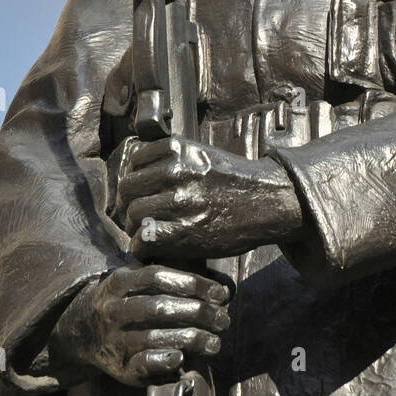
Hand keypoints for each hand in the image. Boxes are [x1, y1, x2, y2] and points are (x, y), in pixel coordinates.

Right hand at [46, 264, 231, 387]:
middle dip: (197, 313)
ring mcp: (113, 340)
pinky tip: (181, 358)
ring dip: (190, 339)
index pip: (157, 276)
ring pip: (153, 337)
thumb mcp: (134, 281)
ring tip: (215, 342)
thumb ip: (169, 280)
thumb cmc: (125, 301)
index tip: (219, 293)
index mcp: (118, 282)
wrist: (80, 331)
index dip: (191, 283)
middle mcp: (112, 310)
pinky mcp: (118, 368)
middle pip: (158, 307)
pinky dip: (162, 360)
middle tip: (223, 319)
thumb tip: (222, 290)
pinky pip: (140, 364)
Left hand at [119, 136, 304, 260]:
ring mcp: (178, 201)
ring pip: (133, 215)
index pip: (133, 163)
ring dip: (137, 227)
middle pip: (127, 189)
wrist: (268, 200)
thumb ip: (172, 159)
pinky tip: (155, 246)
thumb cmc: (235, 180)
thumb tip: (137, 173)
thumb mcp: (202, 155)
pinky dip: (143, 247)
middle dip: (130, 203)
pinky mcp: (183, 231)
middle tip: (141, 215)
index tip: (142, 191)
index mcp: (177, 149)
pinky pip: (142, 240)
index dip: (135, 179)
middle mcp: (175, 171)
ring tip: (150, 232)